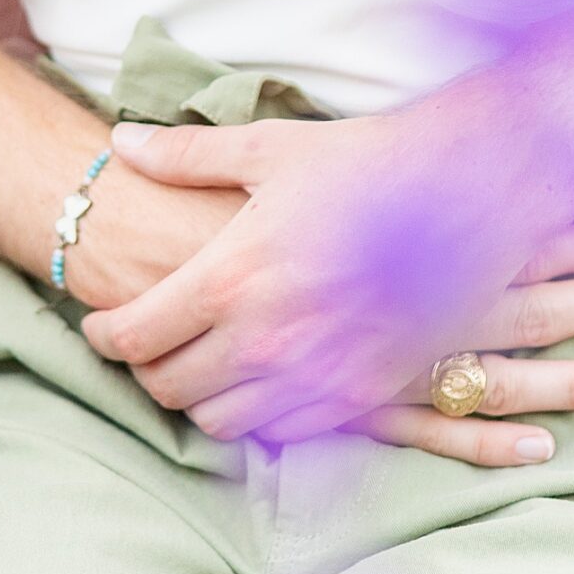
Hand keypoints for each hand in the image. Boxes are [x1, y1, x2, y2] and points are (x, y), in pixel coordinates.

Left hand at [80, 111, 573, 452]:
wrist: (474, 189)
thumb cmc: (367, 160)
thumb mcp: (270, 149)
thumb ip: (187, 154)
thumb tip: (123, 141)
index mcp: (235, 274)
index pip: (137, 336)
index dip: (104, 334)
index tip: (99, 320)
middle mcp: (270, 336)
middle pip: (171, 388)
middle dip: (146, 370)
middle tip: (144, 342)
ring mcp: (319, 373)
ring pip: (223, 422)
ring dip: (198, 398)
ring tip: (196, 362)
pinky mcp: (364, 394)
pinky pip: (285, 432)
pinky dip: (258, 414)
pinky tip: (258, 378)